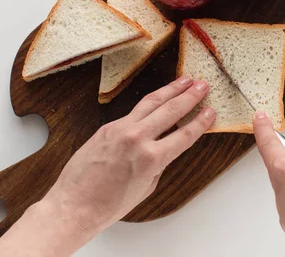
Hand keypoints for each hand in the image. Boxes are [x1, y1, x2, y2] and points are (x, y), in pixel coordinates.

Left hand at [46, 76, 214, 233]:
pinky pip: (133, 111)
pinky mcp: (107, 127)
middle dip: (190, 96)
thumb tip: (165, 148)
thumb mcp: (146, 187)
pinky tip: (158, 98)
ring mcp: (120, 130)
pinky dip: (149, 103)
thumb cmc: (109, 205)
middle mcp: (137, 139)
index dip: (201, 121)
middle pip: (171, 110)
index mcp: (152, 158)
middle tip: (203, 85)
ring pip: (151, 102)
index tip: (210, 111)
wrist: (74, 205)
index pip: (184, 134)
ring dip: (171, 89)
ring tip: (185, 80)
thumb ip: (159, 164)